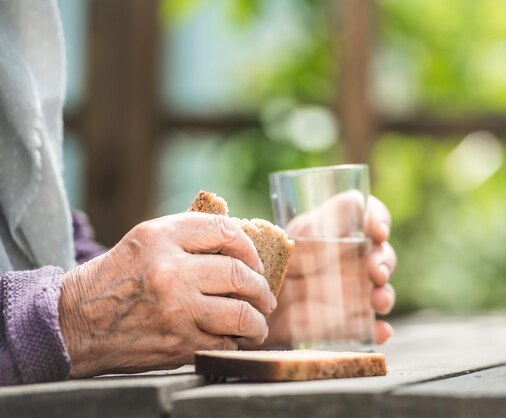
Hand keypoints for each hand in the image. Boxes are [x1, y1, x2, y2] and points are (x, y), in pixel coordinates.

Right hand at [59, 212, 275, 377]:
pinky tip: (235, 339)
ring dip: (258, 322)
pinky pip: (225, 343)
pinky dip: (236, 343)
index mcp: (162, 238)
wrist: (75, 323)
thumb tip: (238, 243)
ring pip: (242, 314)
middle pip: (240, 275)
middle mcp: (171, 271)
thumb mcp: (144, 242)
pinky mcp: (178, 343)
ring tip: (258, 323)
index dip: (250, 247)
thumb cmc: (114, 279)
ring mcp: (176, 309)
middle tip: (265, 297)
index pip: (225, 231)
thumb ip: (187, 238)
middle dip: (261, 289)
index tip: (255, 262)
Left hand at [265, 193, 396, 346]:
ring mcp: (354, 292)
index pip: (372, 217)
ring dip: (386, 294)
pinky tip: (381, 330)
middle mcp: (353, 260)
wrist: (253, 302)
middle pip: (383, 255)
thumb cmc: (276, 260)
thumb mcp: (296, 235)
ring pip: (382, 290)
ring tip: (377, 302)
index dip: (380, 220)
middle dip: (385, 262)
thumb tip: (358, 201)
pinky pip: (370, 327)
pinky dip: (380, 329)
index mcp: (341, 232)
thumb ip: (325, 217)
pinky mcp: (348, 322)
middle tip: (375, 272)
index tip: (376, 231)